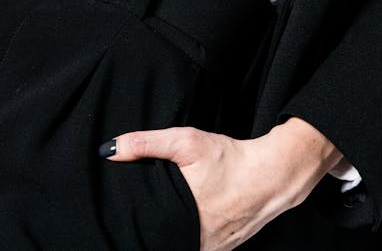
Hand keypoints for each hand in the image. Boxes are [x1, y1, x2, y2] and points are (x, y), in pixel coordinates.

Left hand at [100, 118, 343, 250]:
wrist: (272, 174)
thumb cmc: (228, 158)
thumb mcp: (185, 142)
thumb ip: (145, 144)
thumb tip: (109, 150)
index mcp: (182, 221)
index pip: (148, 235)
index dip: (135, 231)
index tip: (122, 224)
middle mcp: (198, 241)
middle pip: (165, 240)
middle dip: (154, 231)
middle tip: (143, 218)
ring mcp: (214, 248)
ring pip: (184, 244)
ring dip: (173, 234)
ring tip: (166, 219)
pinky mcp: (226, 247)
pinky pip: (202, 247)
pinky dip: (193, 237)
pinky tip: (189, 222)